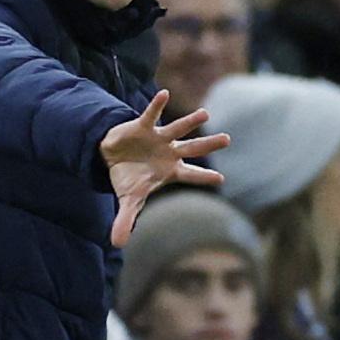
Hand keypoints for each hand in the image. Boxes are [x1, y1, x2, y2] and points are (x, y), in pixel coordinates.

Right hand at [98, 90, 228, 246]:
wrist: (112, 156)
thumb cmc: (128, 177)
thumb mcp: (128, 200)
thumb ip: (126, 220)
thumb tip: (117, 245)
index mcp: (170, 171)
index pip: (191, 175)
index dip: (203, 177)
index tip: (221, 179)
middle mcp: (170, 152)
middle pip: (193, 148)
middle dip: (208, 145)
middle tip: (227, 139)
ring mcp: (159, 138)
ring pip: (178, 129)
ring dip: (190, 122)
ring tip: (205, 114)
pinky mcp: (143, 126)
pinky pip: (151, 114)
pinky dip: (156, 105)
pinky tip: (164, 94)